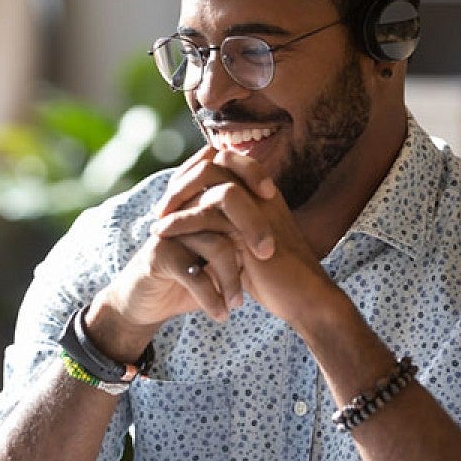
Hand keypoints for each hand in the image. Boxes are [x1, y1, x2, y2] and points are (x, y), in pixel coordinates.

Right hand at [84, 147, 275, 360]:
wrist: (148, 301)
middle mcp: (184, 209)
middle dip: (253, 227)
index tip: (272, 194)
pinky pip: (194, 273)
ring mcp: (170, 230)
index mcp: (199, 201)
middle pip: (224, 199)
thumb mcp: (219, 253)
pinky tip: (221, 314)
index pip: (226, 167)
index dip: (251, 171)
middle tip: (267, 254)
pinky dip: (212, 297)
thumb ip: (240, 233)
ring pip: (215, 243)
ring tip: (239, 303)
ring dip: (232, 278)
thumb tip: (283, 225)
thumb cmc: (191, 274)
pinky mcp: (159, 255)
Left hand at [151, 149, 342, 328]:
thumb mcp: (247, 244)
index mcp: (263, 192)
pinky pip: (207, 213)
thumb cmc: (276, 277)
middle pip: (215, 161)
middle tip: (162, 206)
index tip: (174, 196)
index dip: (195, 173)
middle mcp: (261, 192)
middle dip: (183, 180)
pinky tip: (162, 232)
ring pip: (209, 181)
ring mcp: (257, 206)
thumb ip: (228, 226)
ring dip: (177, 197)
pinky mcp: (250, 228)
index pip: (225, 161)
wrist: (303, 299)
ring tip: (157, 220)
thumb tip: (198, 218)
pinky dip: (180, 221)